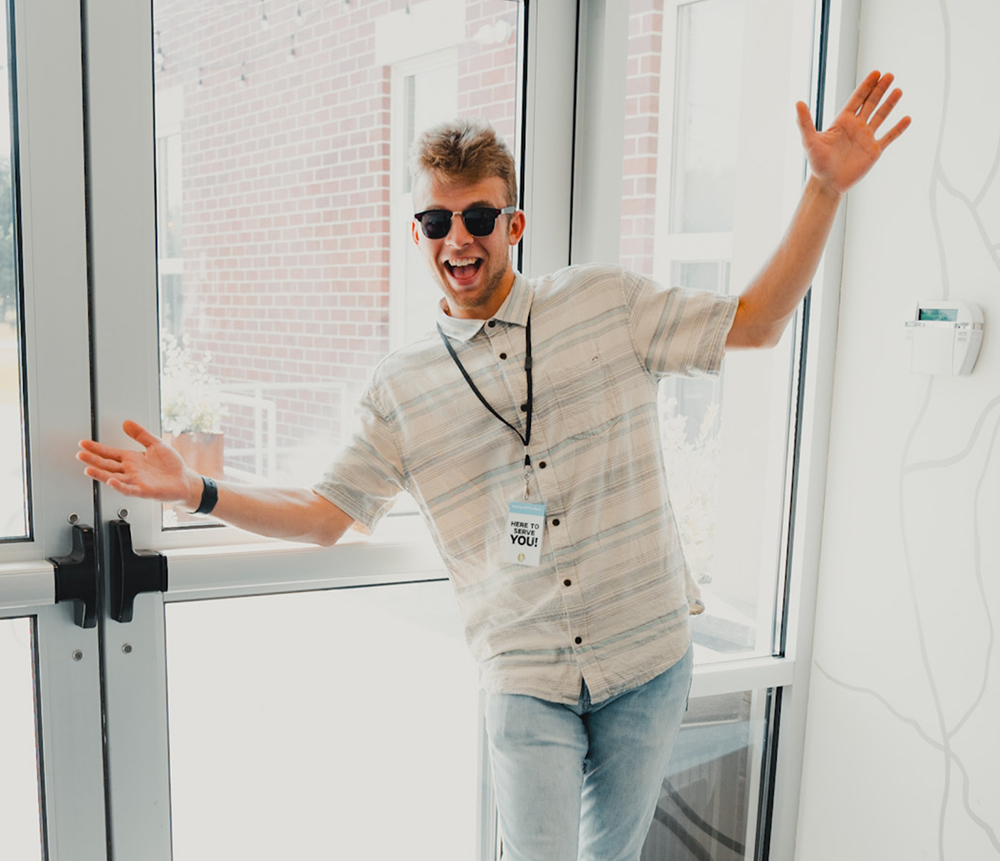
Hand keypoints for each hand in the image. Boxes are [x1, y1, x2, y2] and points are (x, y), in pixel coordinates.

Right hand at [77, 420, 201, 506]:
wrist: (185, 480)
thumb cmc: (171, 465)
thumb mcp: (156, 444)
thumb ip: (141, 434)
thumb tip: (127, 422)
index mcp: (132, 459)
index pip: (110, 453)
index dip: (96, 448)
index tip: (83, 443)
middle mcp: (131, 471)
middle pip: (108, 465)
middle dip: (93, 460)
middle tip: (80, 455)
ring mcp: (136, 481)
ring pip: (114, 477)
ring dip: (101, 474)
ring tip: (88, 469)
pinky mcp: (144, 490)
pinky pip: (129, 489)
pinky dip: (119, 486)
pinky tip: (111, 481)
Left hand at [796, 70, 910, 196]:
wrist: (827, 184)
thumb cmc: (817, 164)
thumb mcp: (809, 141)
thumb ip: (805, 122)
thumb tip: (797, 103)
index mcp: (842, 122)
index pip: (857, 99)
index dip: (866, 86)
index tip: (876, 73)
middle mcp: (855, 127)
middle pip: (870, 103)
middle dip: (880, 89)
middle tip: (890, 75)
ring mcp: (866, 138)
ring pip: (880, 117)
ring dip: (889, 104)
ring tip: (898, 90)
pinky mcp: (873, 151)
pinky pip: (889, 137)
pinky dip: (898, 129)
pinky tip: (907, 118)